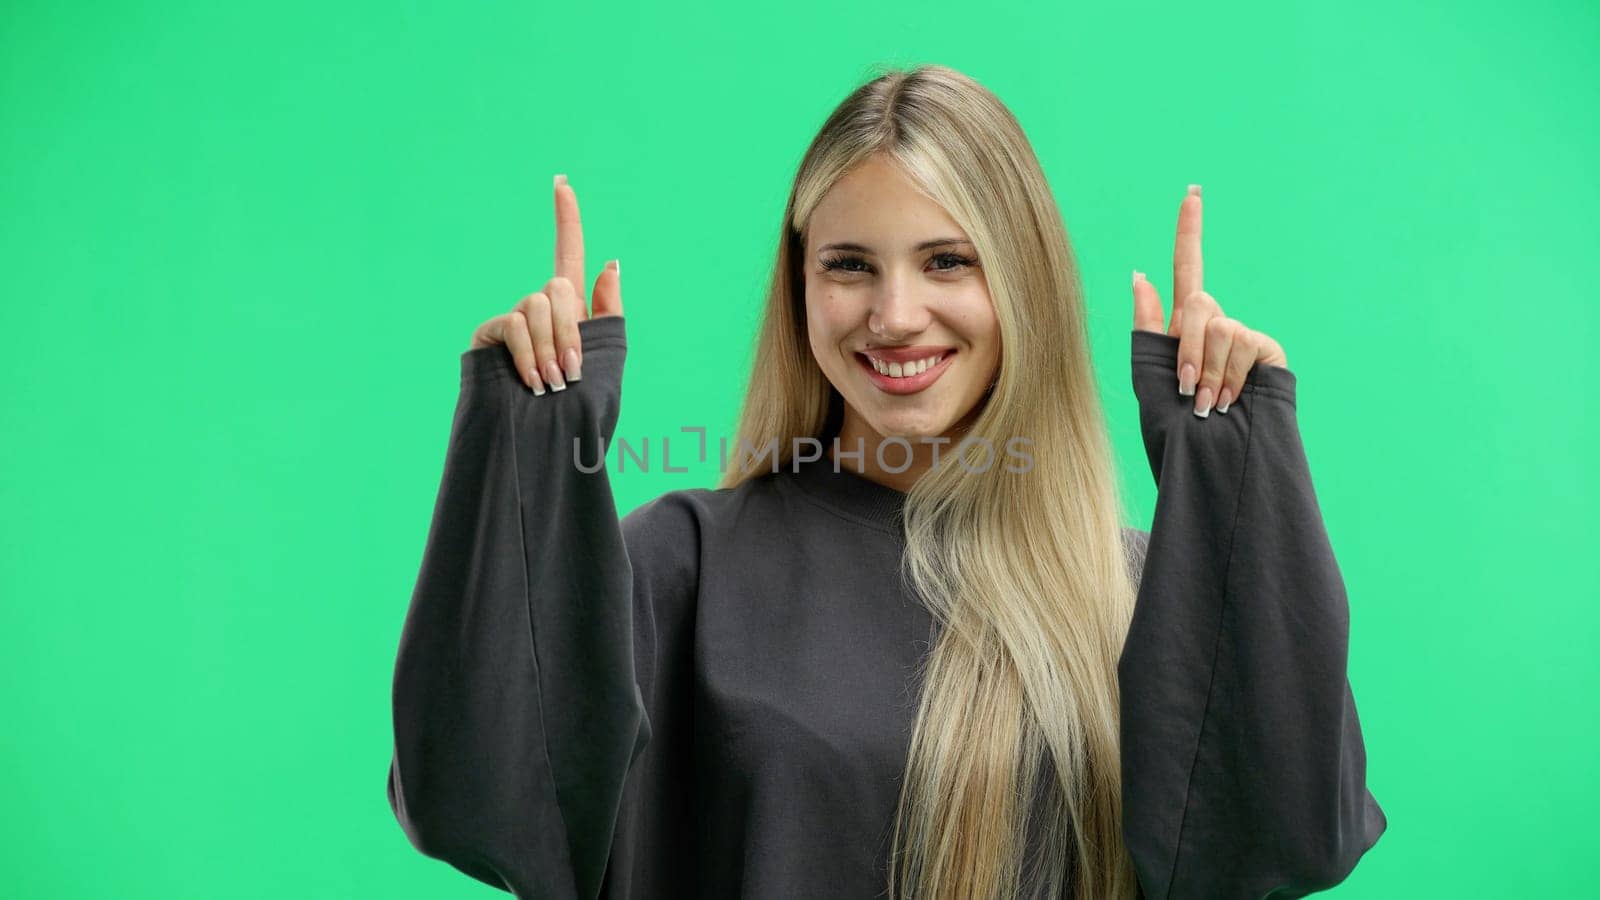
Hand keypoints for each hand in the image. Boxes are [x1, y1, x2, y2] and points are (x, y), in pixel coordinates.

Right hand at [467, 174, 622, 394]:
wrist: (544, 443)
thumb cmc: (578, 410)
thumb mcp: (608, 360)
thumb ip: (608, 313)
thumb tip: (611, 262)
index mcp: (571, 310)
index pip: (569, 253)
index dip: (567, 219)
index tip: (562, 182)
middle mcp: (538, 308)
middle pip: (559, 286)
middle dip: (571, 331)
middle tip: (571, 373)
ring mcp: (511, 320)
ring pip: (537, 304)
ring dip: (550, 347)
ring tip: (550, 385)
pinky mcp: (488, 334)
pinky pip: (515, 325)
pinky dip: (529, 354)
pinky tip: (531, 381)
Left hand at [1131, 185, 1287, 416]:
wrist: (1211, 459)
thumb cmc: (1176, 427)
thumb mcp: (1150, 376)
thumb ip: (1147, 326)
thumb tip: (1140, 274)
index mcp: (1184, 328)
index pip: (1186, 269)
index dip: (1188, 231)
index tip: (1192, 192)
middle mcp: (1217, 325)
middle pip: (1197, 304)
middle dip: (1187, 351)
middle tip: (1188, 392)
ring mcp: (1243, 337)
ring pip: (1218, 325)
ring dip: (1208, 371)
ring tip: (1210, 404)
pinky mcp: (1267, 349)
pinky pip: (1240, 341)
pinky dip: (1228, 375)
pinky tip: (1230, 400)